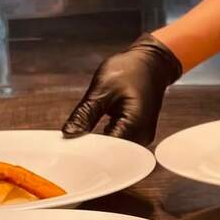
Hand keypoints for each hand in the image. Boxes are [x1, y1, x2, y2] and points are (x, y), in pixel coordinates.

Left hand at [61, 33, 183, 145]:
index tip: (68, 150)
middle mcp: (142, 136)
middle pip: (113, 156)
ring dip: (98, 149)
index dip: (87, 152)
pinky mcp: (138, 135)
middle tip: (69, 148)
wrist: (151, 63)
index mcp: (135, 124)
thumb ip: (85, 114)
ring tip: (79, 142)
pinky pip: (120, 146)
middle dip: (91, 154)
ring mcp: (142, 138)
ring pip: (116, 154)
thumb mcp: (101, 89)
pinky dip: (106, 143)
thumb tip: (69, 134)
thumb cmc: (131, 70)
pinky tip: (91, 138)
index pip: (107, 151)